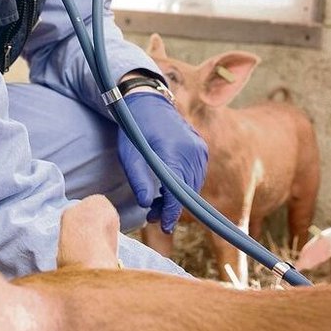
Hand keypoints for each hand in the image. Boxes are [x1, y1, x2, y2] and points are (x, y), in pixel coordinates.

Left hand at [115, 92, 207, 234]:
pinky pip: (196, 174)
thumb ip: (138, 180)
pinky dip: (184, 185)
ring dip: (177, 197)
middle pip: (187, 191)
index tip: (164, 227)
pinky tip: (167, 188)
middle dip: (171, 207)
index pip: (177, 192)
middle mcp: (192, 151)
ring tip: (157, 204)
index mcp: (173, 153)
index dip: (171, 213)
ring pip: (193, 185)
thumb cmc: (134, 130)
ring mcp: (200, 149)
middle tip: (152, 217)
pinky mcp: (201, 149)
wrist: (148, 102)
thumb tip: (146, 205)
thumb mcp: (129, 155)